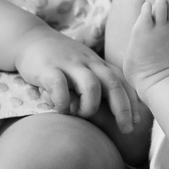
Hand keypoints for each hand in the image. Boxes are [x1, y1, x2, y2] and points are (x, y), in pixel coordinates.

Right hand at [15, 27, 139, 133]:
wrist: (31, 38)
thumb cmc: (60, 60)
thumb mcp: (83, 68)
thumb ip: (96, 85)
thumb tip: (114, 112)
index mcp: (97, 64)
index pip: (122, 81)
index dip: (132, 101)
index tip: (137, 121)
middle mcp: (87, 62)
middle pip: (113, 83)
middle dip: (123, 108)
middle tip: (126, 129)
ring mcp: (68, 64)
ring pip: (91, 84)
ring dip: (90, 105)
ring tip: (81, 115)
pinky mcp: (48, 67)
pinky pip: (59, 85)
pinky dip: (62, 102)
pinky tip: (61, 110)